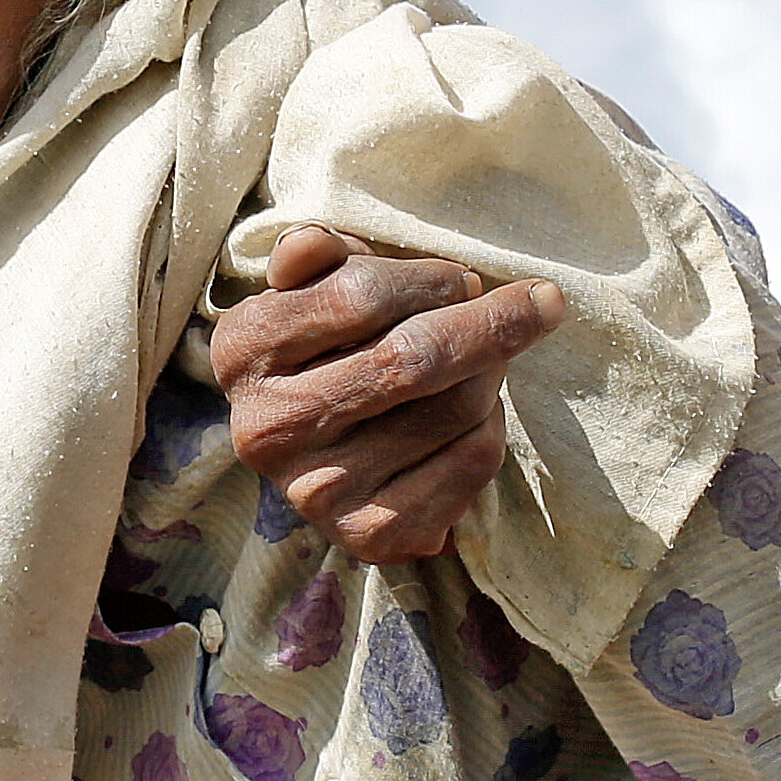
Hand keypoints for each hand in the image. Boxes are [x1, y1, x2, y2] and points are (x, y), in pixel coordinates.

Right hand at [211, 228, 564, 562]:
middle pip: (413, 358)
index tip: (465, 280)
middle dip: (493, 323)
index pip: (360, 296)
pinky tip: (471, 417)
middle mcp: (271, 428)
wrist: (319, 455)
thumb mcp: (308, 289)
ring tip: (481, 364)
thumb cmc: (327, 346)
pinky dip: (494, 427)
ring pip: (456, 409)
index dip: (432, 280)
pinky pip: (474, 462)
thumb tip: (314, 244)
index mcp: (245, 350)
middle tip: (535, 304)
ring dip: (493, 373)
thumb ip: (315, 255)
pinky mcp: (370, 536)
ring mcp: (318, 490)